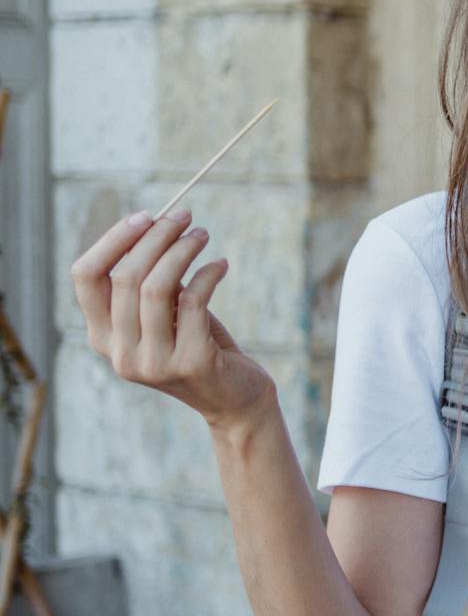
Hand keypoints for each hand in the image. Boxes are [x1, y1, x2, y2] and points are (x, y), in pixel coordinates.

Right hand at [70, 209, 274, 428]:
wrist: (234, 399)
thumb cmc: (197, 345)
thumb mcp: (165, 314)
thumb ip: (149, 282)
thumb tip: (153, 225)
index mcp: (102, 337)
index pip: (85, 277)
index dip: (113, 240)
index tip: (145, 216)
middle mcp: (119, 353)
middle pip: (125, 276)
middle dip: (156, 237)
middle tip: (185, 216)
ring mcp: (152, 362)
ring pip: (156, 286)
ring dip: (183, 250)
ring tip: (202, 235)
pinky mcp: (189, 362)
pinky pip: (194, 300)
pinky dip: (209, 274)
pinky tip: (221, 265)